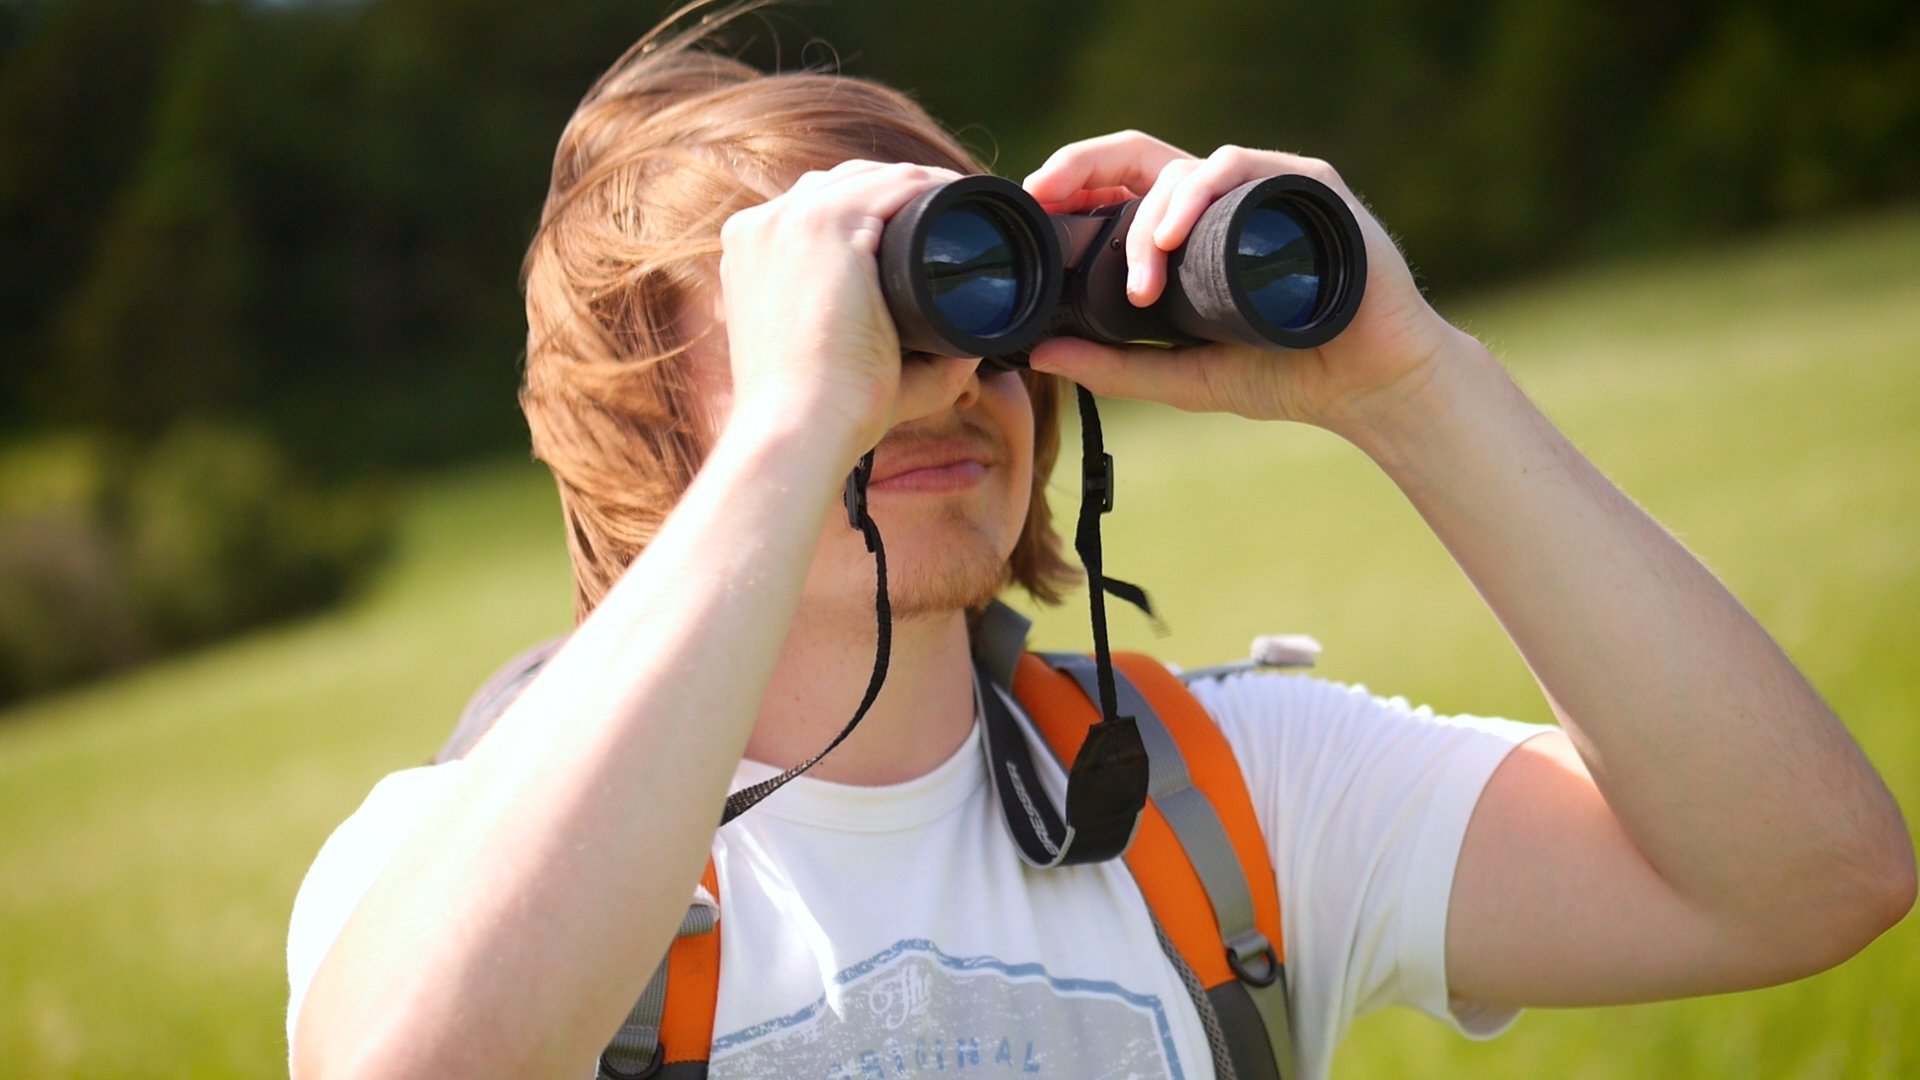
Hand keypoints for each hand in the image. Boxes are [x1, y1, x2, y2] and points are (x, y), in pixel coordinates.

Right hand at [717, 160, 984, 460]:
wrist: (800, 428)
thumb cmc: (826, 413)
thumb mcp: (858, 370)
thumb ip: (913, 359)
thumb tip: (971, 350)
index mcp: (754, 255)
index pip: (819, 208)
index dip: (876, 211)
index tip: (926, 230)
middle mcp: (762, 227)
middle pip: (843, 184)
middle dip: (899, 192)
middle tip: (956, 218)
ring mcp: (789, 220)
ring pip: (871, 178)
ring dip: (922, 184)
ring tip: (969, 205)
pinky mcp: (824, 225)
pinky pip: (893, 186)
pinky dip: (934, 188)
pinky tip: (964, 199)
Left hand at [1022, 131, 1467, 433]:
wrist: (1368, 384)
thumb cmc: (1284, 374)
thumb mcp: (1181, 377)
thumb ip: (1114, 366)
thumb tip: (1037, 352)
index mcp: (1189, 232)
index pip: (1120, 187)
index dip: (1072, 184)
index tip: (1033, 206)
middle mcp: (1219, 202)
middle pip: (1137, 159)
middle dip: (1080, 167)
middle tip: (1048, 200)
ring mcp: (1260, 189)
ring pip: (1180, 170)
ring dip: (1146, 220)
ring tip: (1139, 276)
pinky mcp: (1303, 186)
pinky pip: (1238, 166)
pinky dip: (1197, 194)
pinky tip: (1173, 235)